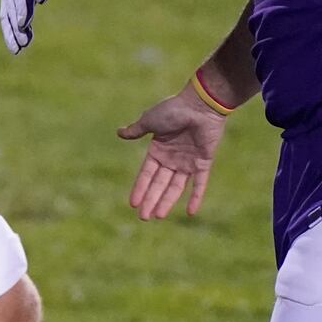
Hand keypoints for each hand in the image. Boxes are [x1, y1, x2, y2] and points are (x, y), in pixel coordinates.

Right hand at [117, 85, 226, 219]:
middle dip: (151, 200)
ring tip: (158, 216)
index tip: (132, 203)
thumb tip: (119, 133)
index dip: (140, 188)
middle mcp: (172, 158)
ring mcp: (187, 162)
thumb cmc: (173, 110)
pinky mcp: (202, 162)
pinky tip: (191, 212)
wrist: (199, 104)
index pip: (147, 173)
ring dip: (167, 201)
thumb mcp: (150, 120)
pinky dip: (196, 197)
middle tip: (144, 217)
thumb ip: (136, 130)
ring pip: (175, 187)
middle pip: (159, 184)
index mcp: (158, 149)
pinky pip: (199, 183)